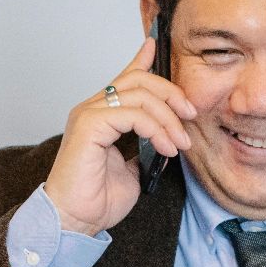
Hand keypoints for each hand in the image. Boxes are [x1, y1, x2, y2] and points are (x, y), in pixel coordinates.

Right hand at [43, 37, 196, 236]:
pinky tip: (166, 147)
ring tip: (180, 142)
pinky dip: (156, 128)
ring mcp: (89, 114)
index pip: (124, 79)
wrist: (75, 221)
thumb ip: (144, 148)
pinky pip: (133, 114)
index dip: (141, 60)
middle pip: (138, 80)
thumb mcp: (132, 169)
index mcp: (101, 116)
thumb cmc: (97, 200)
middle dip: (170, 93)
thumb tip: (165, 140)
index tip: (155, 45)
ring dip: (168, 118)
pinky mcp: (89, 125)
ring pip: (139, 95)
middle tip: (190, 115)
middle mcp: (92, 109)